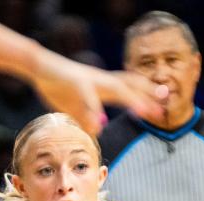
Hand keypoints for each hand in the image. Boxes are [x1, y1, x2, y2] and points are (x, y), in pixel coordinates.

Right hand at [30, 51, 165, 134]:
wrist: (40, 67)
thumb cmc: (58, 86)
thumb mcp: (75, 107)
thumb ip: (87, 117)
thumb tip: (97, 129)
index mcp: (103, 86)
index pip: (130, 90)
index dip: (146, 98)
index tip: (162, 108)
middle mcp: (102, 81)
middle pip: (130, 87)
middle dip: (147, 97)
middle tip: (163, 110)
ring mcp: (90, 81)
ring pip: (115, 88)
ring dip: (130, 99)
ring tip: (143, 112)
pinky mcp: (76, 83)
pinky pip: (88, 97)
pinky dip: (94, 109)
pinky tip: (100, 122)